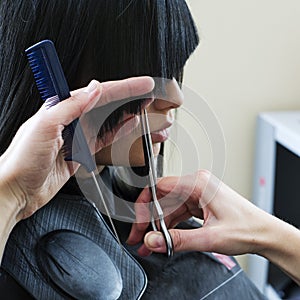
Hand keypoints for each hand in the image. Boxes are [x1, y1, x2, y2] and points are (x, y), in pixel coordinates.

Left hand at [0, 76, 153, 220]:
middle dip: (127, 96)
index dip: (122, 87)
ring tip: (142, 106)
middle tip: (146, 92)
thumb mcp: (44, 126)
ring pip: (107, 120)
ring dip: (125, 113)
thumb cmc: (22, 159)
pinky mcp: (80, 153)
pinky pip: (103, 139)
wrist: (16, 190)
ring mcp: (76, 137)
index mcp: (60, 108)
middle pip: (105, 103)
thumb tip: (94, 88)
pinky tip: (129, 126)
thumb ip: (70, 106)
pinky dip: (118, 132)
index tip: (141, 84)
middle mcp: (70, 119)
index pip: (97, 92)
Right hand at [127, 170, 268, 256]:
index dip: (144, 205)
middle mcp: (196, 185)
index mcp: (198, 183)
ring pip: (168, 208)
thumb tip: (153, 240)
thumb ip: (178, 240)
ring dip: (159, 226)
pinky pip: (178, 212)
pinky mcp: (199, 203)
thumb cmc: (247, 228)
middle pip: (162, 199)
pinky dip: (170, 226)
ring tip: (151, 244)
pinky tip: (165, 239)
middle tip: (141, 238)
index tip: (139, 223)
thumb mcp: (210, 237)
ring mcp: (197, 194)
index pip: (160, 187)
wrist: (265, 234)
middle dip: (150, 221)